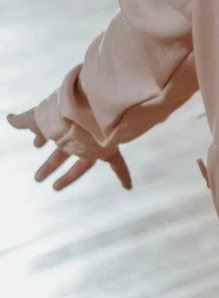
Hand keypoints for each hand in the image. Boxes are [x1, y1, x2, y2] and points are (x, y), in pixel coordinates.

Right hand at [7, 108, 131, 191]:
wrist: (87, 110)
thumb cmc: (62, 113)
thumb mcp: (37, 118)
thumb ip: (24, 120)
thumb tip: (10, 118)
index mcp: (61, 128)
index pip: (49, 136)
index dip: (41, 139)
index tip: (35, 145)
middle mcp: (77, 136)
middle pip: (62, 154)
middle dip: (49, 164)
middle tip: (36, 177)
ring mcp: (93, 144)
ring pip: (82, 164)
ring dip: (68, 177)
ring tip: (55, 188)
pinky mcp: (108, 150)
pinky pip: (118, 164)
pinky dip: (123, 175)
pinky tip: (128, 187)